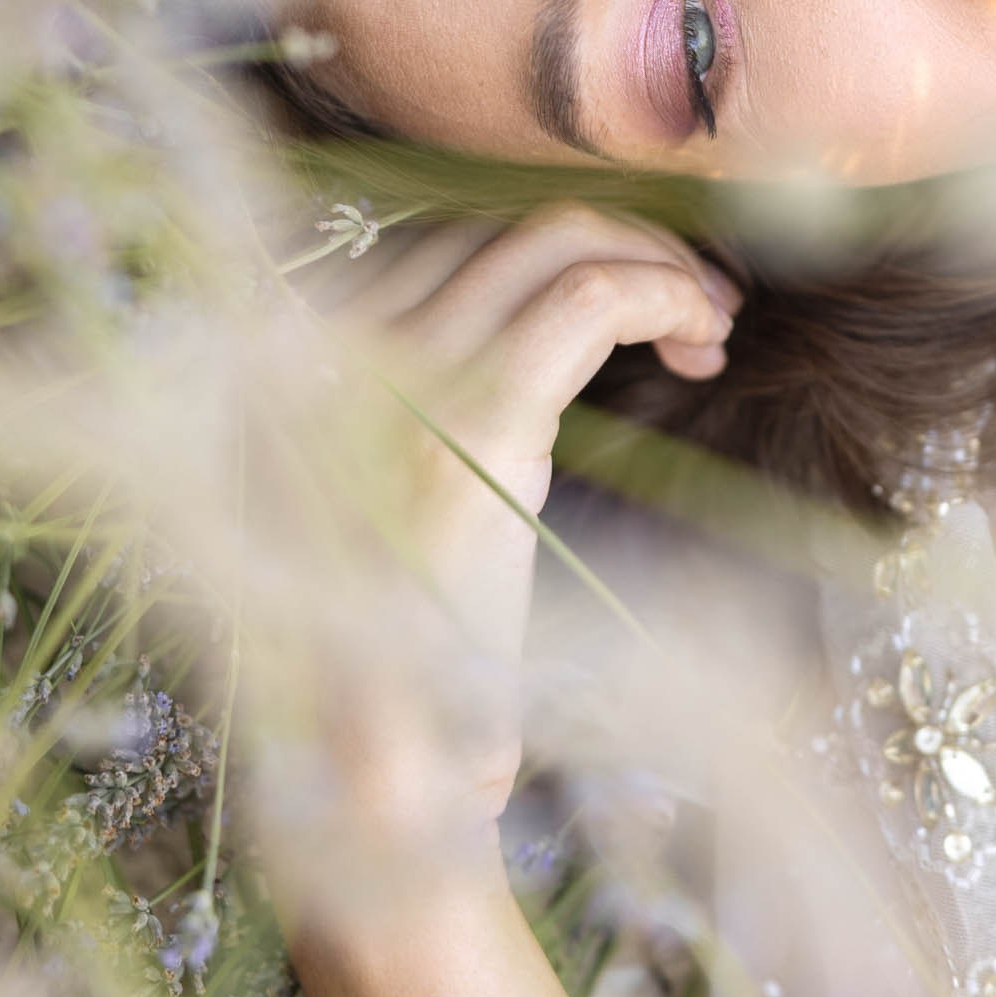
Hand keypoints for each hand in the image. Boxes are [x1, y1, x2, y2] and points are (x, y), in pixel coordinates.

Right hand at [262, 204, 737, 902]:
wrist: (375, 772)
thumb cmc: (392, 649)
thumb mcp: (364, 495)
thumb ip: (398, 393)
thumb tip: (494, 295)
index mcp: (284, 356)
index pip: (435, 236)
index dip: (545, 245)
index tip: (626, 290)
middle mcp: (325, 341)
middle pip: (498, 224)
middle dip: (615, 241)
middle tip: (697, 303)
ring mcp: (393, 372)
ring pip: (554, 239)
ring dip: (655, 263)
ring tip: (710, 326)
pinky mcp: (476, 418)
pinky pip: (593, 295)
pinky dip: (666, 293)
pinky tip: (703, 342)